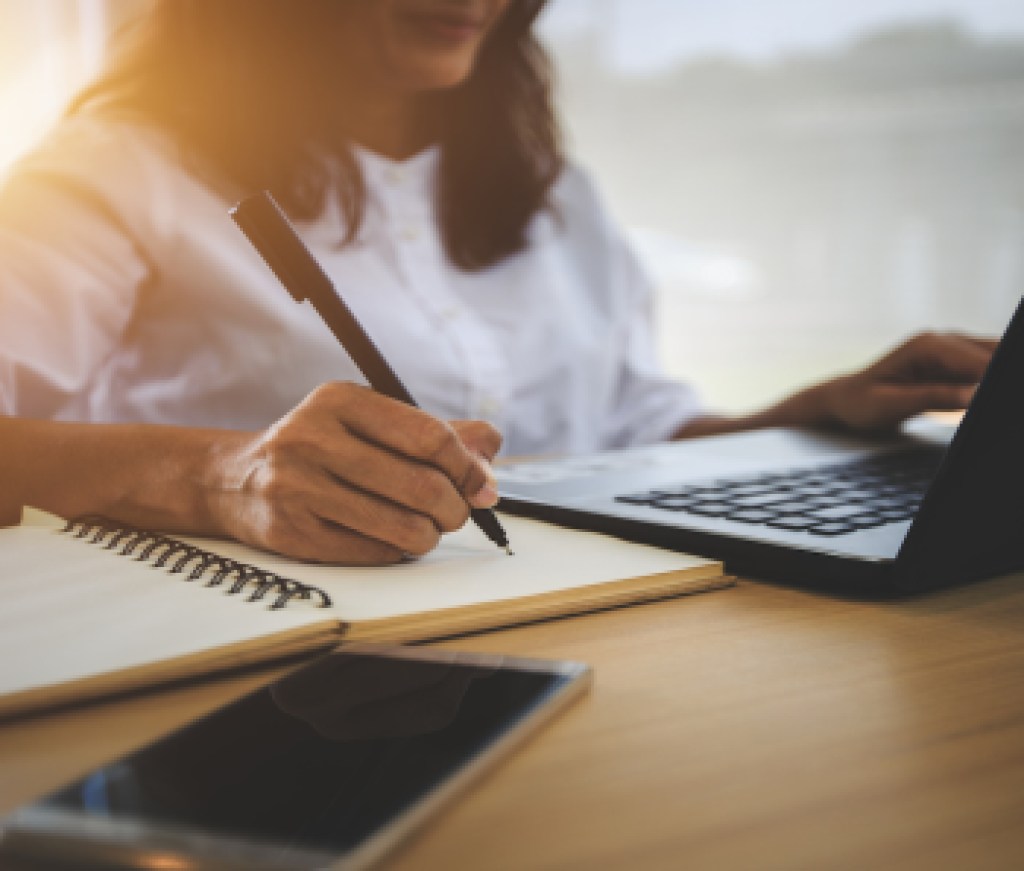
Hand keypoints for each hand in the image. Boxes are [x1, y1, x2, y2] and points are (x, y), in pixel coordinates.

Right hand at [204, 382, 501, 563]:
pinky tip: (389, 538)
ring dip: (430, 535)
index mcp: (340, 400)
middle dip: (455, 508)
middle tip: (455, 513)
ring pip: (403, 527)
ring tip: (427, 529)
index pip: (430, 436)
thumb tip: (490, 459)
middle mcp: (313, 439)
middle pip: (422, 485)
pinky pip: (375, 553)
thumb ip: (436, 433)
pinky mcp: (292, 534)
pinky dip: (397, 551)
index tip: (481, 486)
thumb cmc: (322, 448)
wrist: (235, 480)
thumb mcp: (370, 423)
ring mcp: (298, 488)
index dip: (468, 467)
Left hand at [813, 331, 996, 431]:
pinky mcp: (955, 367)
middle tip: (992, 402)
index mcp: (927, 345)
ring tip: (980, 403)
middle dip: (999, 375)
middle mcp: (942, 341)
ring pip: (993, 358)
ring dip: (994, 379)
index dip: (994, 377)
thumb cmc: (862, 403)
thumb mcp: (892, 405)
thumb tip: (973, 396)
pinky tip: (977, 402)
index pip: (979, 360)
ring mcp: (951, 352)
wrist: (847, 401)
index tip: (999, 397)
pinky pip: (984, 372)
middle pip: (994, 352)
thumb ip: (932, 397)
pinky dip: (988, 384)